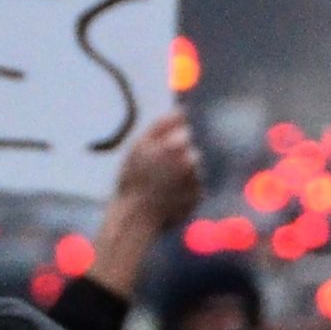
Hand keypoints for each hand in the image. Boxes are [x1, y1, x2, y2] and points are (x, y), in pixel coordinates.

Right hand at [91, 112, 205, 298]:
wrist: (135, 219)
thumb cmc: (132, 180)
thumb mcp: (138, 147)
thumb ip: (161, 125)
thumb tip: (183, 110)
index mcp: (176, 144)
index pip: (181, 123)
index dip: (167, 133)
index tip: (155, 146)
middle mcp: (190, 159)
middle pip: (187, 145)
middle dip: (174, 153)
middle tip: (154, 169)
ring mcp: (196, 179)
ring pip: (190, 165)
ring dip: (178, 171)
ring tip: (158, 184)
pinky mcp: (198, 195)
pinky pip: (192, 185)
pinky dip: (181, 189)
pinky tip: (165, 196)